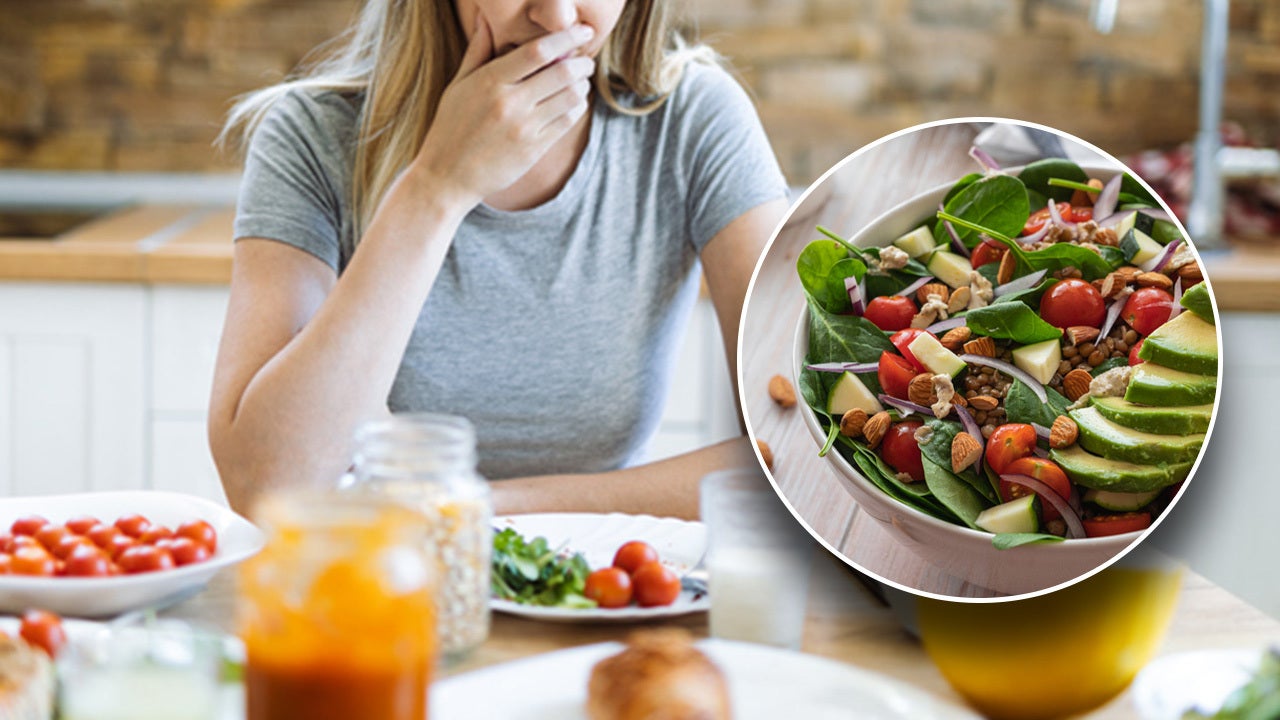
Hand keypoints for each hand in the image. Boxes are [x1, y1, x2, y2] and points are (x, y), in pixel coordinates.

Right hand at [412, 17, 595, 206]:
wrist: (447, 177)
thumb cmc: (450, 127)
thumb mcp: (458, 86)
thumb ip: (477, 50)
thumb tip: (485, 17)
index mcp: (490, 81)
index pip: (538, 51)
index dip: (566, 37)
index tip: (582, 30)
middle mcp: (509, 103)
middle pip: (562, 73)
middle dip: (581, 62)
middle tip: (585, 60)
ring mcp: (523, 128)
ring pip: (570, 98)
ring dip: (581, 85)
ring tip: (580, 82)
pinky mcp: (533, 150)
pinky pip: (566, 122)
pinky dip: (576, 108)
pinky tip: (572, 104)